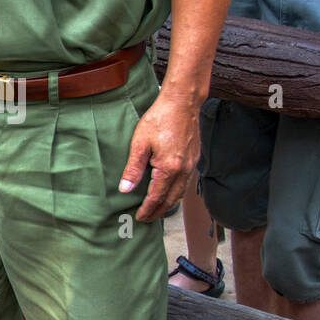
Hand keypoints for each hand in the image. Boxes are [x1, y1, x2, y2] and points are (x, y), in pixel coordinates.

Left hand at [117, 91, 200, 222]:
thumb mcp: (140, 144)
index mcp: (169, 168)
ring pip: (180, 193)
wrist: (183, 100)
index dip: (147, 210)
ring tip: (156, 210)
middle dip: (158, 212)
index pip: (156, 197)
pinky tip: (168, 193)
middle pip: (171, 200)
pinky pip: (186, 182)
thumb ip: (133, 169)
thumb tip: (125, 189)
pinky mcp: (194, 157)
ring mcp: (191, 164)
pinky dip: (176, 192)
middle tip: (146, 219)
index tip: (139, 217)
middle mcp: (184, 169)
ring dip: (168, 205)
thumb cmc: (160, 118)